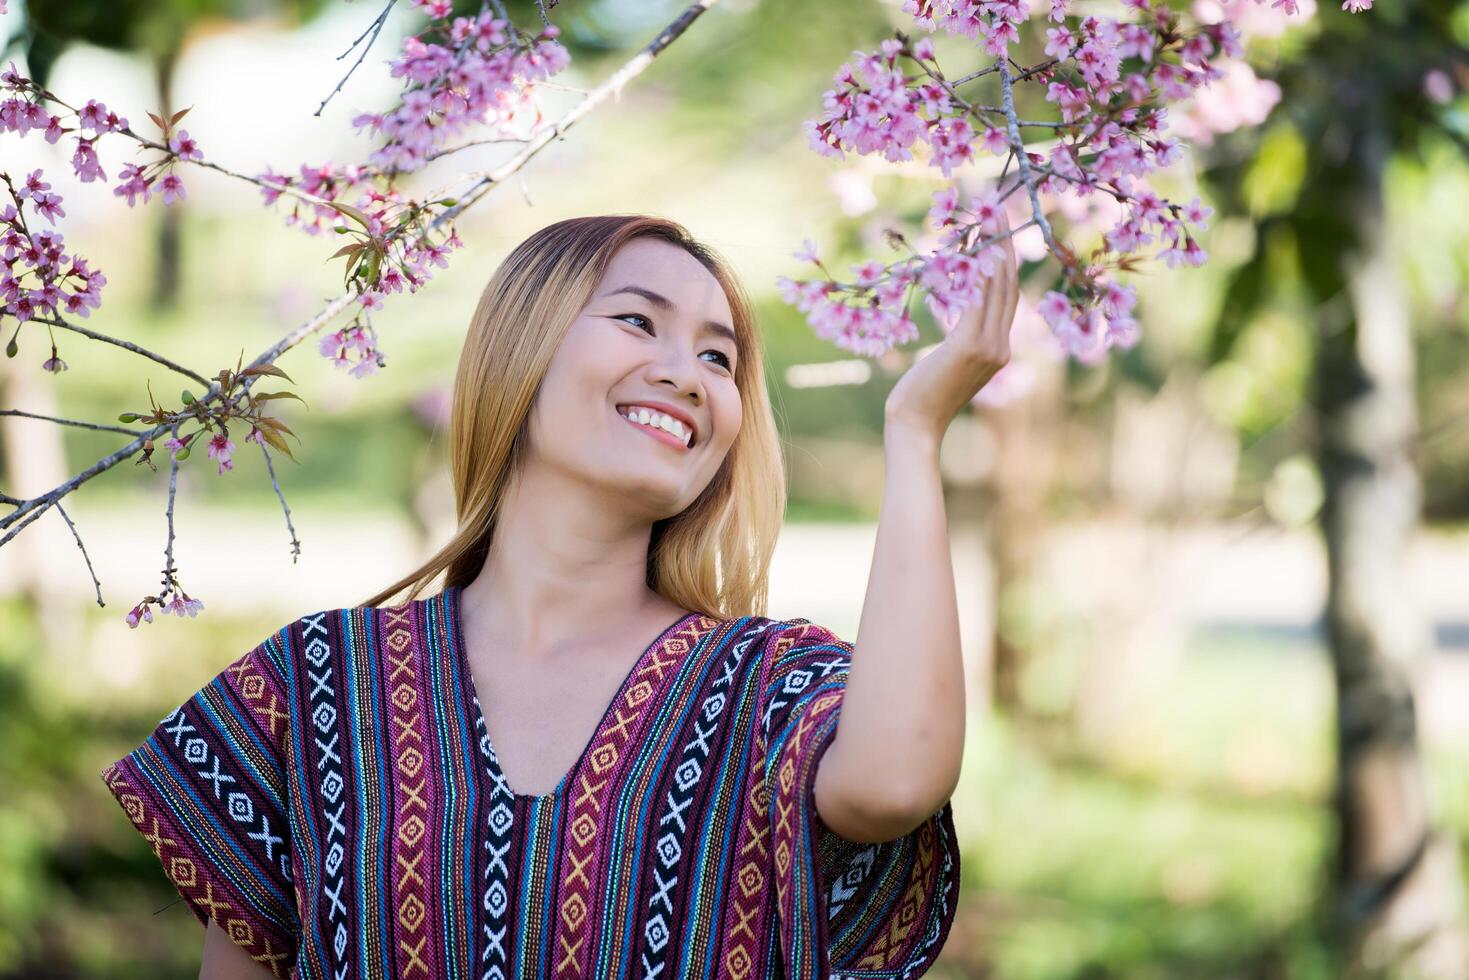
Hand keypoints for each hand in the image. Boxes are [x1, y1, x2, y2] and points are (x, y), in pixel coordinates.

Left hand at [883, 214, 1019, 443]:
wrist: (915, 424)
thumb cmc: (922, 397)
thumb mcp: (948, 365)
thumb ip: (962, 341)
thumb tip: (960, 319)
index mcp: (999, 351)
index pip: (1008, 298)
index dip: (1007, 263)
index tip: (1001, 232)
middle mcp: (1001, 347)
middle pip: (1008, 286)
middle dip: (1005, 246)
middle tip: (998, 211)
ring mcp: (989, 348)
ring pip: (996, 289)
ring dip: (992, 250)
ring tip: (986, 219)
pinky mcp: (969, 347)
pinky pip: (976, 301)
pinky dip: (975, 274)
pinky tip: (971, 249)